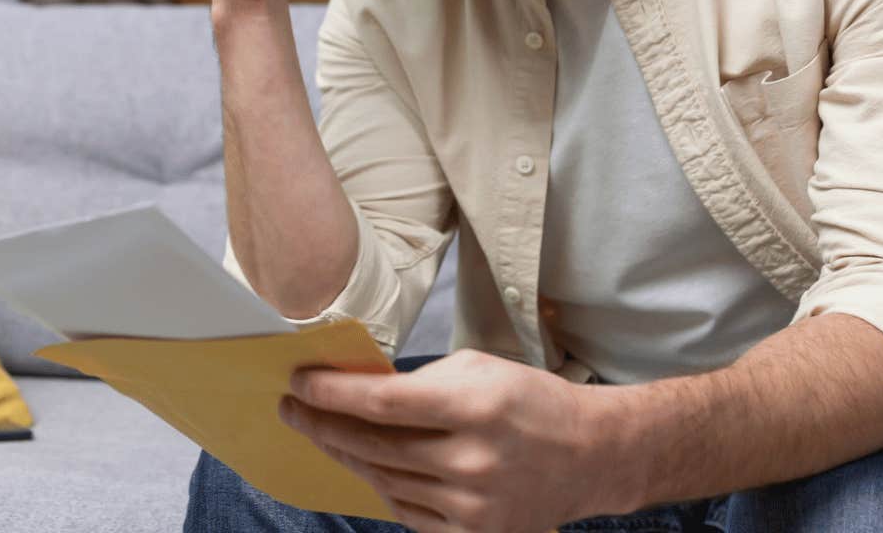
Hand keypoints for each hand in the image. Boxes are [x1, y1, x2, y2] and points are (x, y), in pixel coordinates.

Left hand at [279, 349, 611, 532]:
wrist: (590, 456)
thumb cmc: (528, 402)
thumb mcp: (476, 370)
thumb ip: (417, 383)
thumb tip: (353, 389)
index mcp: (475, 407)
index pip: (382, 403)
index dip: (331, 394)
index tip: (298, 382)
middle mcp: (473, 462)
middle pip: (374, 446)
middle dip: (323, 425)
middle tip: (292, 409)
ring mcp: (474, 506)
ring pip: (384, 480)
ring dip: (347, 455)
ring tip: (324, 434)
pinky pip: (407, 512)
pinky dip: (383, 486)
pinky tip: (367, 465)